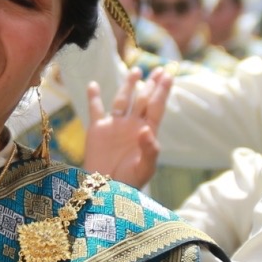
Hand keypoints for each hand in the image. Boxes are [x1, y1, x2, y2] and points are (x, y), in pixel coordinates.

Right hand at [79, 67, 170, 188]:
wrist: (105, 191)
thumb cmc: (129, 183)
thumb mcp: (144, 169)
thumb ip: (150, 149)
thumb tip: (147, 129)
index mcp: (146, 132)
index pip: (156, 107)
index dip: (162, 91)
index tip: (168, 75)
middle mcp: (132, 126)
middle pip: (143, 100)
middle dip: (151, 84)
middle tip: (160, 70)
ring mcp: (115, 126)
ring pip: (123, 100)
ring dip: (128, 85)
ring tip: (136, 71)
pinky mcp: (97, 130)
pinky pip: (95, 109)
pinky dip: (93, 97)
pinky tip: (93, 85)